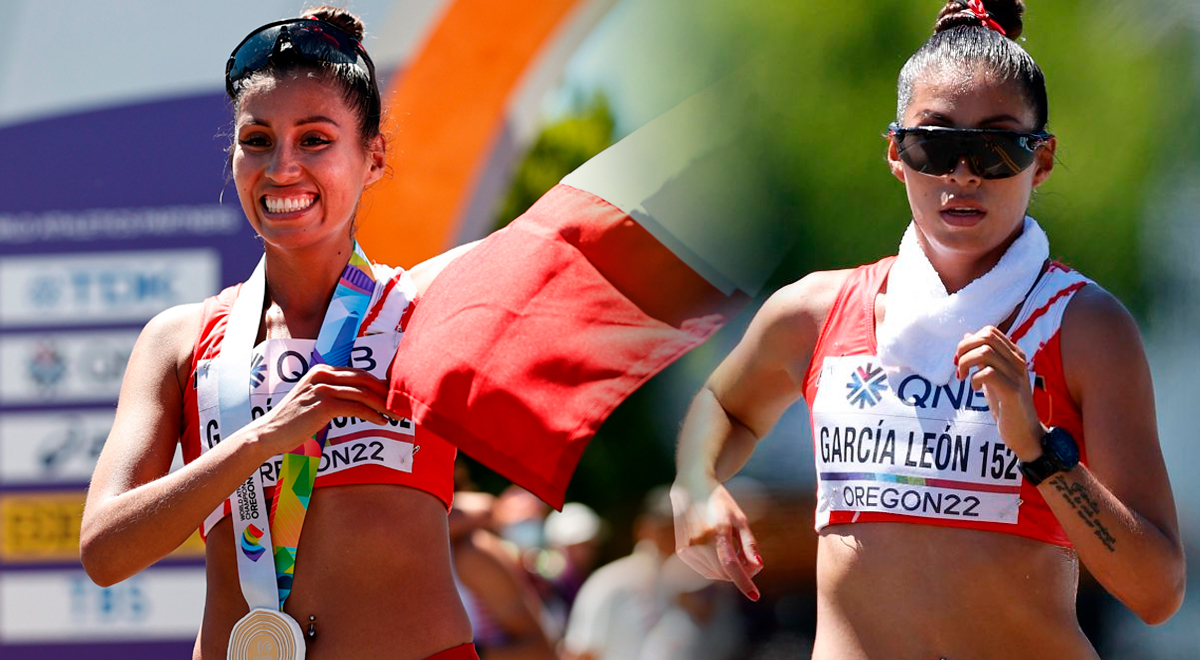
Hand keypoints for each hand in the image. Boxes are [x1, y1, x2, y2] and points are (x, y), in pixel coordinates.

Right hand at [247, 364, 391, 456]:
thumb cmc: (293, 420)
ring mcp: (323, 388)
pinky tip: (381, 421)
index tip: (393, 396)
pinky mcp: (324, 404)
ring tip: (396, 415)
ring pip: (364, 394)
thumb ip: (334, 393)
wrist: (269, 433)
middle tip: (401, 405)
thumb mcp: (314, 399)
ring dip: (384, 405)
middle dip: (386, 393)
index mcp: (322, 370)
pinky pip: (356, 407)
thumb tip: (362, 397)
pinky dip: (372, 414)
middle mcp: (323, 374)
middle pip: (365, 380)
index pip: (359, 373)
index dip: (379, 384)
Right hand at [670, 478, 762, 600]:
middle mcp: (700, 540)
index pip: (731, 564)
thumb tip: (758, 566)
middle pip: (725, 572)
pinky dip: (715, 567)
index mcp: (718, 530)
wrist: (690, 487)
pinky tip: (717, 550)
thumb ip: (749, 544)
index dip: (744, 582)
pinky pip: (704, 570)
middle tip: (750, 560)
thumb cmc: (719, 502)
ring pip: (714, 574)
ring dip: (727, 570)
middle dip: (741, 572)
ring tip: (732, 550)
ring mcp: (688, 547)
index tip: (755, 596)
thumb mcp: (739, 518)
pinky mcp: (682, 551)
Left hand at [954, 326, 1044, 459]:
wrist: (1023, 432)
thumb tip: (967, 335)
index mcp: (1014, 355)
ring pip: (985, 351)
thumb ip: (981, 357)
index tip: (960, 360)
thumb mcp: (990, 377)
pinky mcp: (1013, 391)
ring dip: (966, 363)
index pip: (989, 331)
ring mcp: (1017, 375)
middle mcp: (1018, 361)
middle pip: (986, 336)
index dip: (968, 341)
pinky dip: (974, 379)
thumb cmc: (1005, 404)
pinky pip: (988, 373)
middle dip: (964, 349)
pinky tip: (975, 389)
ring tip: (964, 378)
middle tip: (959, 368)